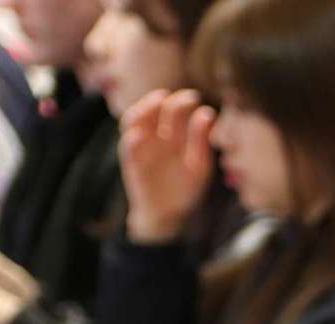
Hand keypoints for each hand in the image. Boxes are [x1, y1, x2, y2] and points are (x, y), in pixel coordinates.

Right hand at [119, 89, 215, 243]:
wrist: (168, 214)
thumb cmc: (185, 188)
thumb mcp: (199, 165)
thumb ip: (200, 140)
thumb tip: (207, 112)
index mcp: (172, 135)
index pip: (173, 110)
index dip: (182, 101)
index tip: (194, 97)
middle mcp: (154, 136)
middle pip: (153, 110)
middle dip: (165, 101)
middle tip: (180, 98)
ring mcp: (140, 146)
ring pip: (134, 120)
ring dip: (143, 109)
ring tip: (156, 102)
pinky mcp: (131, 161)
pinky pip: (127, 147)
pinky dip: (131, 139)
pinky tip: (139, 134)